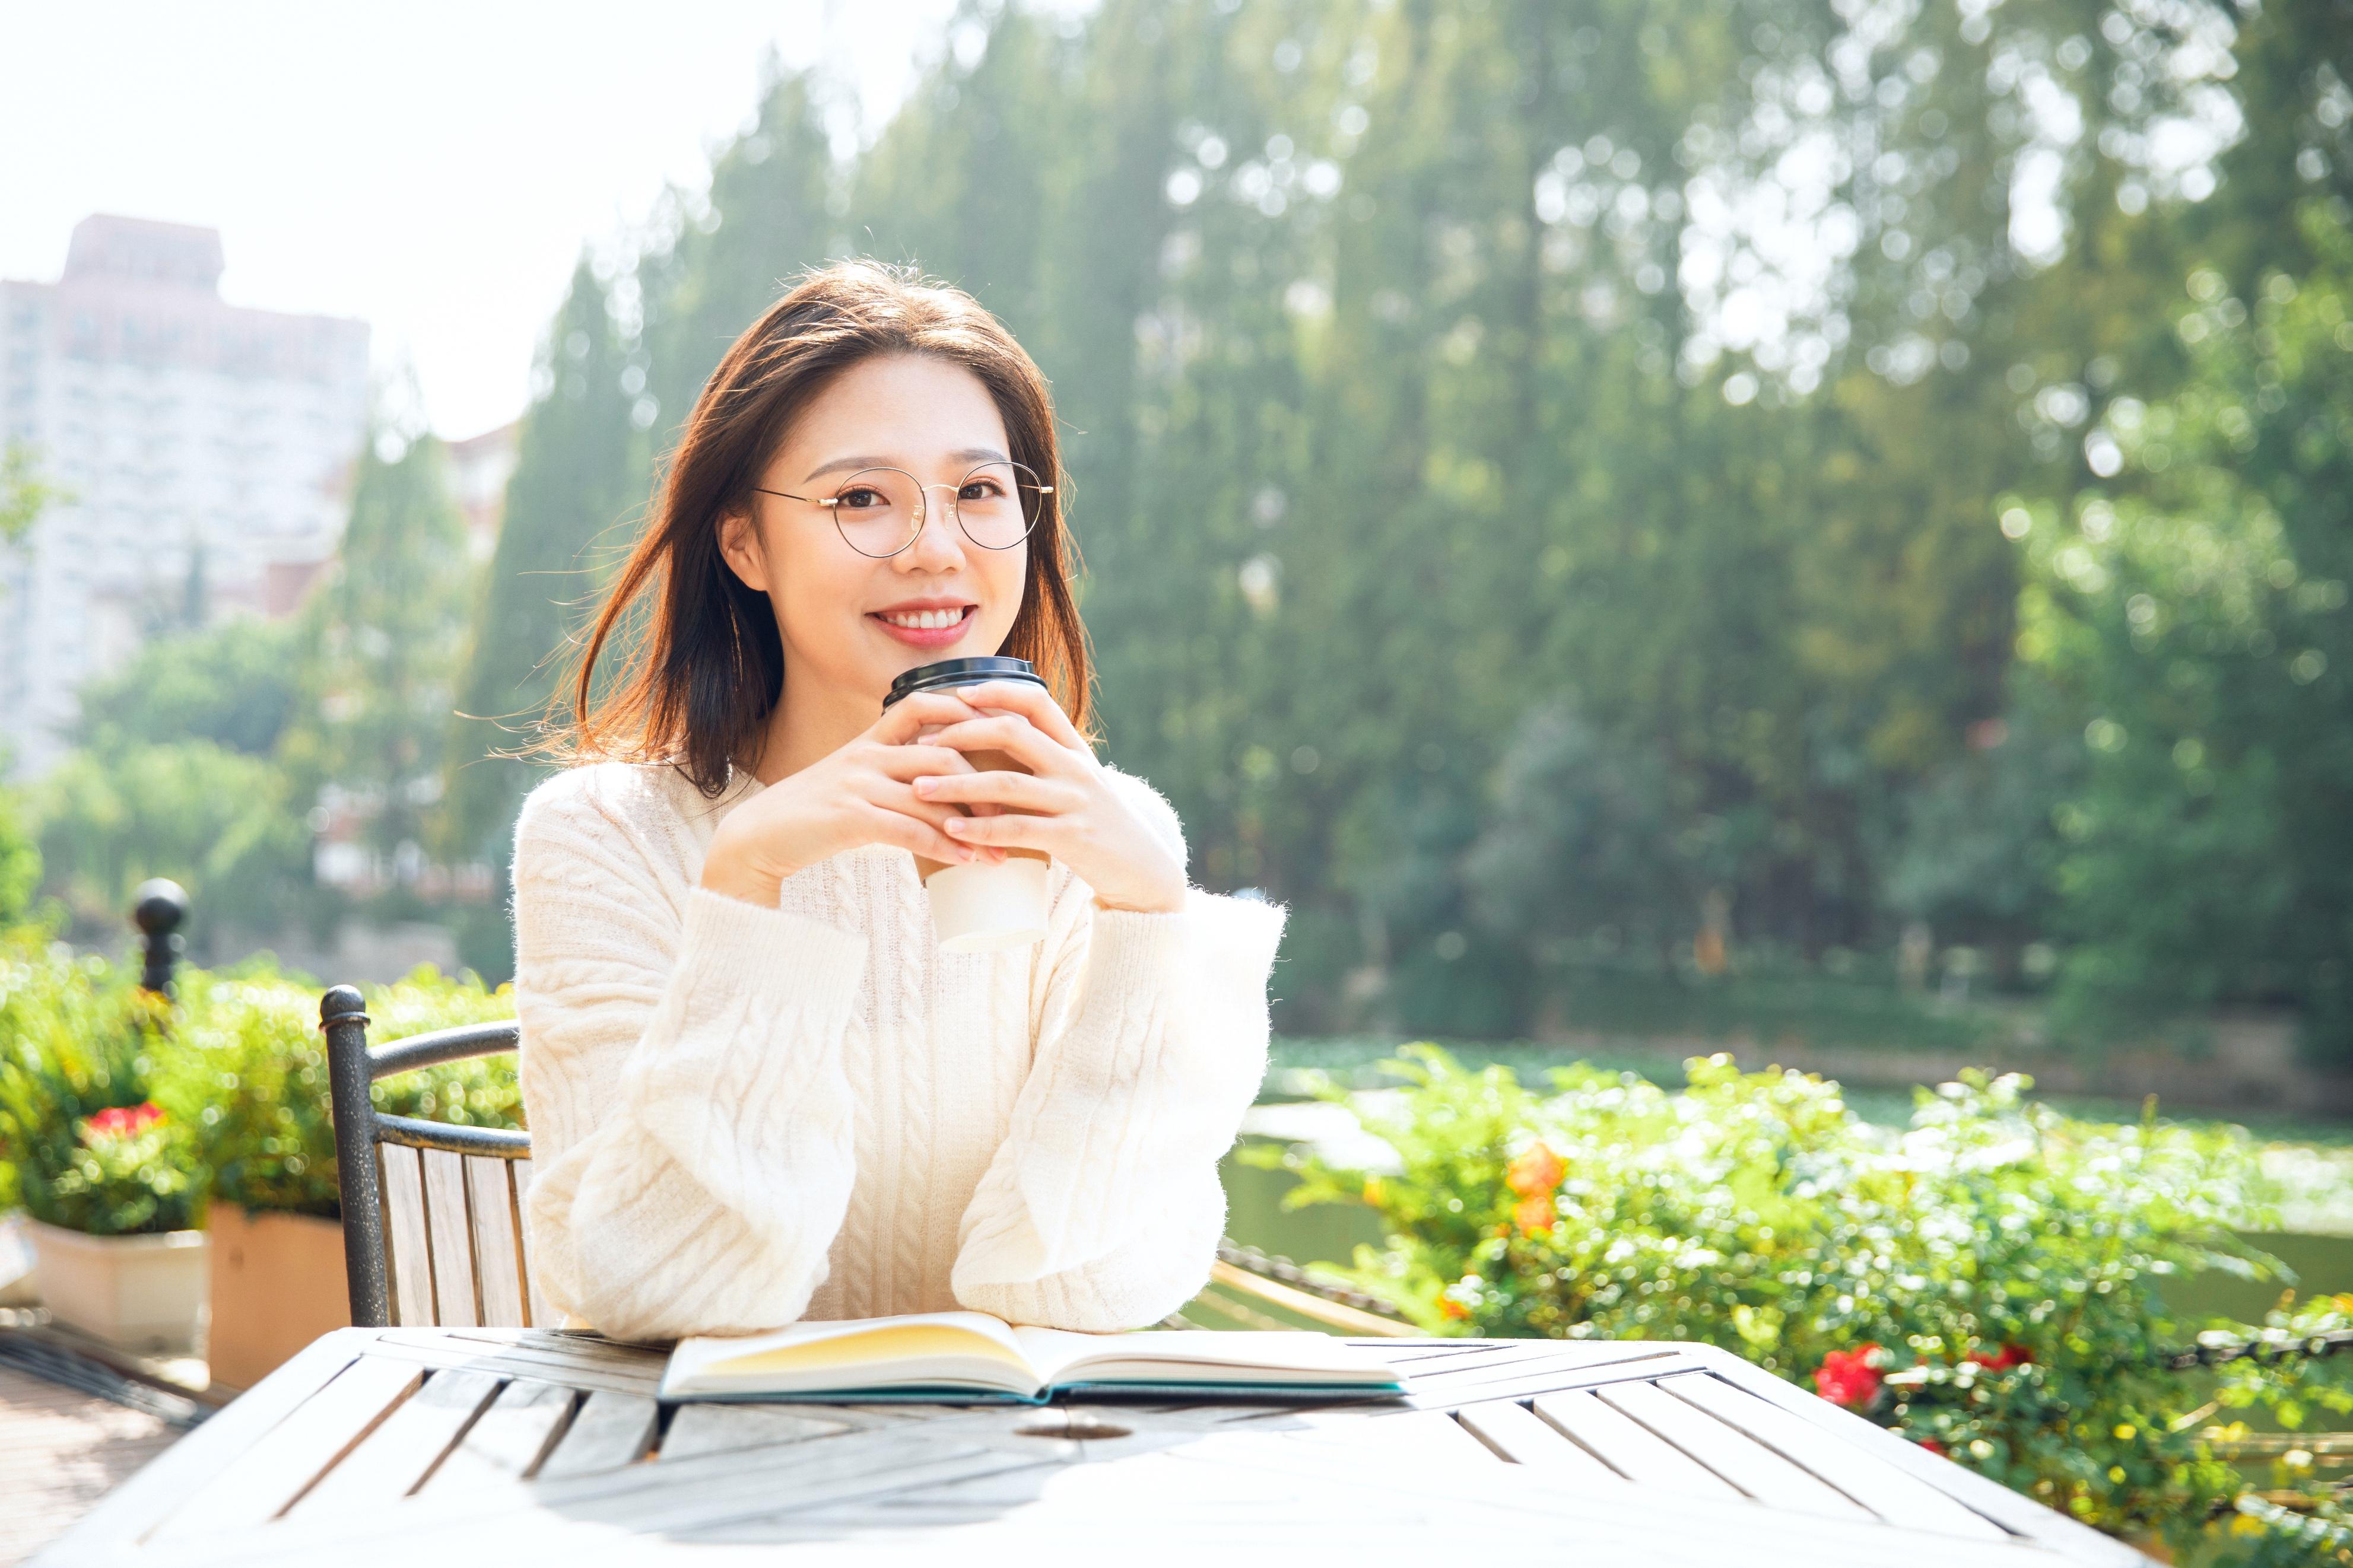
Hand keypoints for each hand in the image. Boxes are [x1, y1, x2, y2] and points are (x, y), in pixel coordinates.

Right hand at [700, 692, 1003, 907]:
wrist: (759, 836)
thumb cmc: (814, 813)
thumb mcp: (853, 780)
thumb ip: (891, 772)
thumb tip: (942, 783)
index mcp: (870, 739)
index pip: (923, 704)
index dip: (964, 708)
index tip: (1003, 728)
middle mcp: (866, 753)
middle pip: (942, 753)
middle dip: (985, 782)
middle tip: (1017, 809)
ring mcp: (857, 783)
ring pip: (931, 794)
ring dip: (972, 823)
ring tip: (1001, 847)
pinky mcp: (849, 816)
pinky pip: (908, 830)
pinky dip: (943, 846)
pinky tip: (967, 861)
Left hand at [910, 681, 1188, 913]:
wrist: (1144, 870)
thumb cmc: (1100, 826)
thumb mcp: (1081, 783)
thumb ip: (1048, 762)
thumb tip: (995, 742)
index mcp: (1076, 749)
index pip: (1037, 702)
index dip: (997, 691)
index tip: (959, 693)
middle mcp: (1076, 768)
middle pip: (1013, 733)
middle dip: (963, 733)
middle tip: (925, 744)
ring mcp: (1075, 801)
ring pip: (1006, 783)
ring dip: (957, 785)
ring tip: (919, 788)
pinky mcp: (1072, 838)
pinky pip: (1017, 829)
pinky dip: (980, 829)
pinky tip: (951, 831)